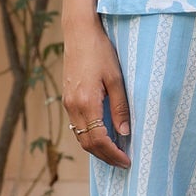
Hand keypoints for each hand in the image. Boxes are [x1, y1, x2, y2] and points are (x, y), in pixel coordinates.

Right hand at [63, 16, 131, 168]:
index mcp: (86, 103)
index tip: (127, 161)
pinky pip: (77, 125)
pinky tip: (103, 135)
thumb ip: (120, 108)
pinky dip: (89, 136)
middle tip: (123, 162)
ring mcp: (68, 103)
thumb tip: (124, 133)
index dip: (113, 154)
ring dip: (97, 148)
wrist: (79, 33)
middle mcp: (73, 106)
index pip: (98, 140)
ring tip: (115, 152)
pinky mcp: (68, 98)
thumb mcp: (116, 79)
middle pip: (87, 143)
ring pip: (80, 136)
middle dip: (105, 156)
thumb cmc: (100, 52)